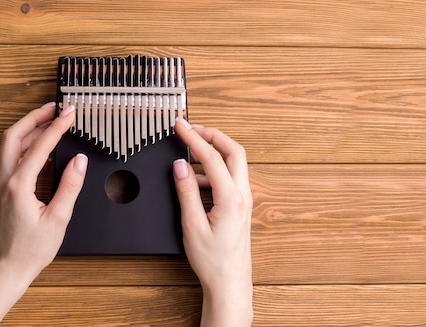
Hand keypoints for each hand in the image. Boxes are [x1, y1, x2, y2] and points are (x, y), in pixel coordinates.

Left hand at [0, 102, 86, 279]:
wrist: (9, 267)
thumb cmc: (32, 248)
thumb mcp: (59, 218)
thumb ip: (70, 186)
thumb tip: (79, 161)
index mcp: (19, 185)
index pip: (40, 146)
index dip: (57, 127)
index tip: (70, 113)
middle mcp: (5, 180)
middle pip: (14, 136)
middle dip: (34, 117)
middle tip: (54, 107)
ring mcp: (0, 184)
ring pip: (9, 145)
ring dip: (28, 129)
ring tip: (50, 122)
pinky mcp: (2, 190)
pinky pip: (11, 158)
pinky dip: (25, 146)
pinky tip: (43, 149)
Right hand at [172, 117, 252, 326]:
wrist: (230, 282)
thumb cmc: (213, 260)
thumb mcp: (192, 225)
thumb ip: (186, 192)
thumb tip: (181, 165)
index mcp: (230, 198)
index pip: (212, 157)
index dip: (194, 137)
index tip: (180, 126)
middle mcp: (242, 195)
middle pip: (234, 150)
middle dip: (212, 134)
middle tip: (191, 129)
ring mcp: (244, 200)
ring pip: (234, 162)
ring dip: (214, 151)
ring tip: (190, 150)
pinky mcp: (240, 206)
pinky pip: (230, 177)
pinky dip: (214, 169)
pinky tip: (196, 179)